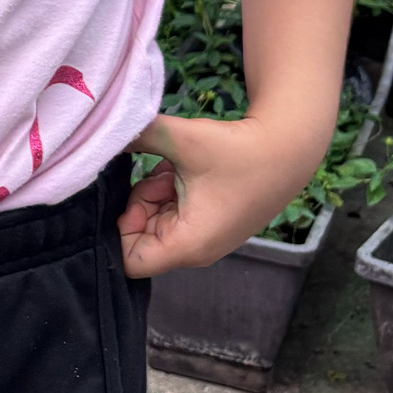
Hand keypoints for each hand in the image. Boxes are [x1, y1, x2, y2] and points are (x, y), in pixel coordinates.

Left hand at [116, 112, 315, 279]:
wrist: (288, 148)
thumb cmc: (238, 150)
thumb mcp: (183, 139)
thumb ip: (139, 135)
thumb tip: (105, 132)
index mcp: (187, 245)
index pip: (129, 261)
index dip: (120, 229)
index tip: (131, 196)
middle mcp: (195, 251)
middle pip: (140, 238)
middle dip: (141, 203)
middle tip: (160, 174)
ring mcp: (204, 240)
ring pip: (155, 222)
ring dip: (157, 192)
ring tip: (178, 168)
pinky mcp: (211, 225)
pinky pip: (174, 214)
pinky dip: (171, 190)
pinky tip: (187, 170)